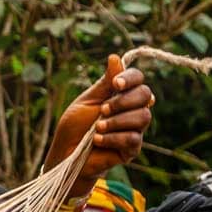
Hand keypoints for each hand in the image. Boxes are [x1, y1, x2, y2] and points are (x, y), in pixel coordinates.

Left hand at [44, 55, 153, 189]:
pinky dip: (114, 137)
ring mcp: (134, 129)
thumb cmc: (75, 126)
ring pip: (143, 117)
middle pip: (145, 95)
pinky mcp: (132, 149)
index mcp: (122, 94)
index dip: (130, 78)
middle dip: (123, 101)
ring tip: (98, 127)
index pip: (138, 79)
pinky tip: (98, 140)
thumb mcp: (88, 100)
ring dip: (117, 121)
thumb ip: (104, 83)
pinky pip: (133, 138)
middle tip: (103, 109)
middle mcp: (132, 109)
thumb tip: (115, 57)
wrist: (66, 154)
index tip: (115, 84)